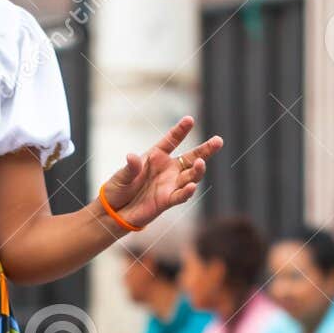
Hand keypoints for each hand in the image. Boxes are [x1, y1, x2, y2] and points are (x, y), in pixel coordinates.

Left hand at [101, 116, 222, 232]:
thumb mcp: (121, 176)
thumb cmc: (118, 189)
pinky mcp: (167, 201)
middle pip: (191, 157)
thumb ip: (130, 168)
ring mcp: (170, 185)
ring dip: (197, 170)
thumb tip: (132, 157)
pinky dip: (187, 192)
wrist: (115, 212)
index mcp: (156, 157)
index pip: (172, 140)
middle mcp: (167, 169)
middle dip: (206, 150)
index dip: (181, 131)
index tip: (189, 120)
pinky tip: (192, 187)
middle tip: (218, 141)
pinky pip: (180, 196)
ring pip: (190, 176)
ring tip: (201, 163)